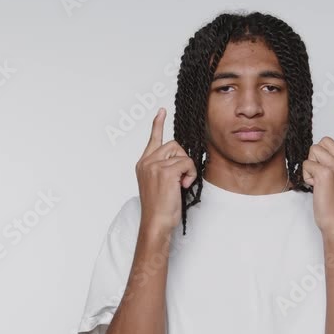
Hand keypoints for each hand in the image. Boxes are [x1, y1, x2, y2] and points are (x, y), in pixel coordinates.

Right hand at [135, 108, 197, 235]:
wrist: (156, 222)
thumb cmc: (159, 208)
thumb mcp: (159, 184)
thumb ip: (164, 168)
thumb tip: (180, 159)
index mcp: (143, 164)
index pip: (153, 139)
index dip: (158, 124)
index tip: (162, 111)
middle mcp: (146, 162)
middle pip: (174, 145)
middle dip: (183, 160)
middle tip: (181, 178)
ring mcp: (154, 166)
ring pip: (182, 154)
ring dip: (187, 168)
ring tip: (181, 184)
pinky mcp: (165, 172)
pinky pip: (187, 164)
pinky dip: (190, 175)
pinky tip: (184, 186)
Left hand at [301, 108, 333, 234]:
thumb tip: (323, 153)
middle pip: (323, 142)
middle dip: (316, 156)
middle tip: (321, 176)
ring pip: (314, 152)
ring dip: (310, 166)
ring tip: (319, 183)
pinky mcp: (326, 173)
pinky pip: (307, 164)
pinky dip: (306, 176)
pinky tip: (315, 187)